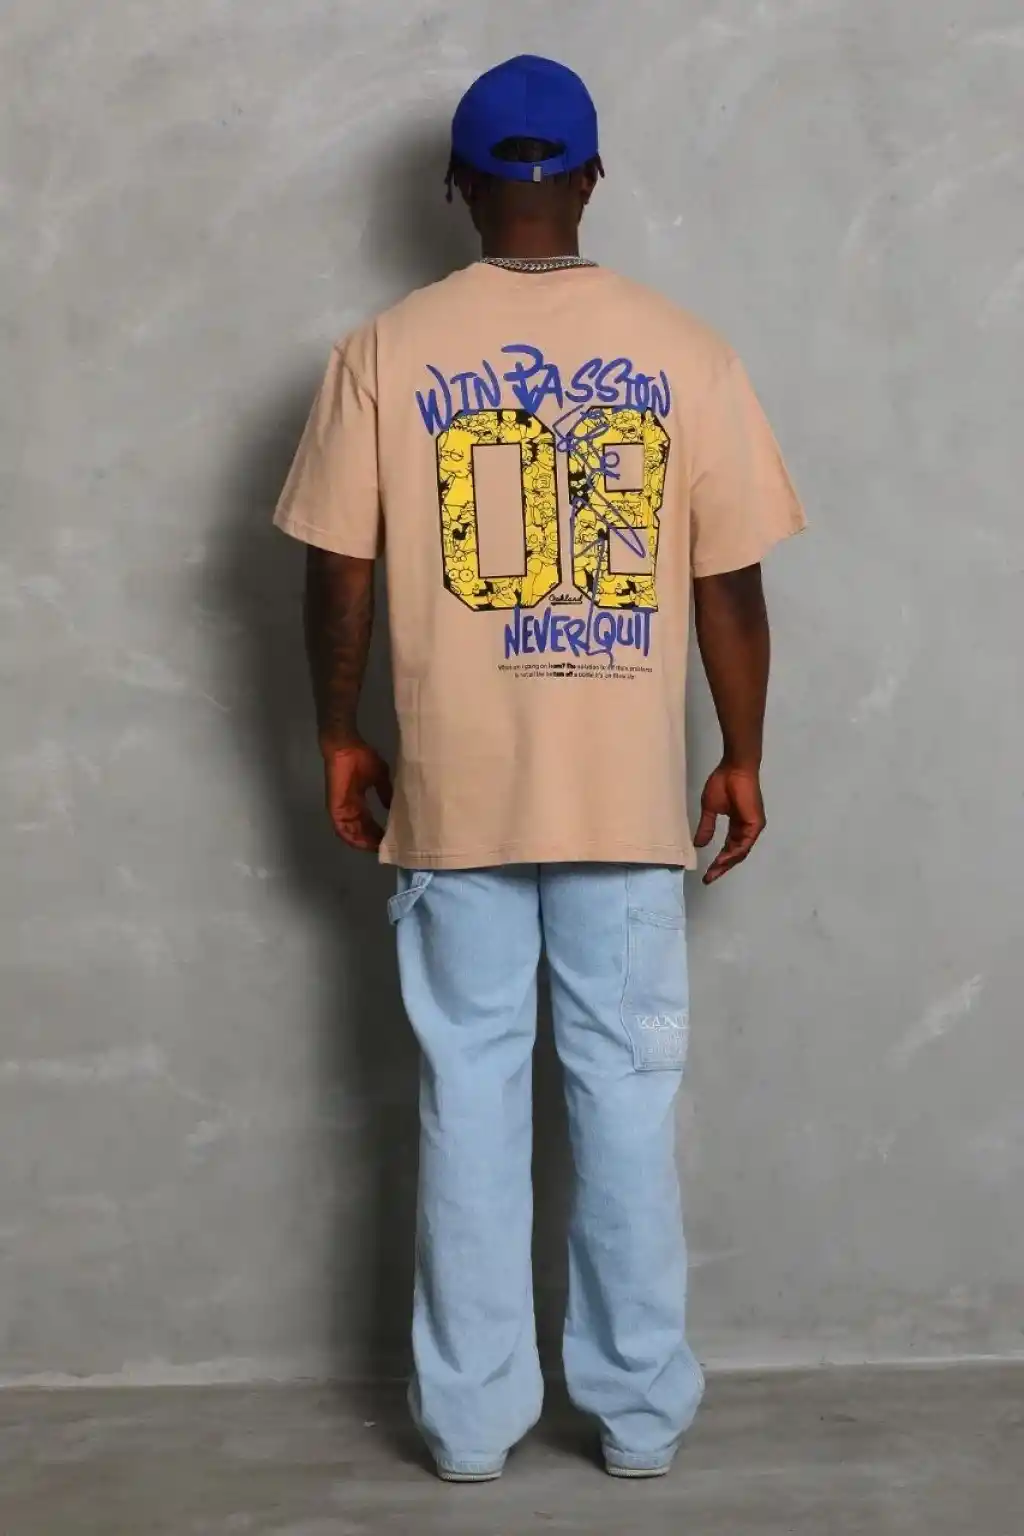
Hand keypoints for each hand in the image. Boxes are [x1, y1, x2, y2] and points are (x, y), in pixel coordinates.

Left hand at [321, 738, 391, 851]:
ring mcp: (341, 808)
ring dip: (363, 842)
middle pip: (360, 831)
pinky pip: (341, 828)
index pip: (368, 823)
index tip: (390, 841)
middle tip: (386, 849)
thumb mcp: (379, 777)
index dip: (378, 833)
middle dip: (372, 841)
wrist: (345, 746)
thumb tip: (393, 806)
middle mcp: (349, 808)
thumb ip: (385, 792)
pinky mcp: (335, 807)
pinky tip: (362, 844)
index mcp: (358, 801)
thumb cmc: (361, 757)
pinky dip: (350, 837)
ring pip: (351, 833)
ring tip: (376, 849)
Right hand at [694, 763, 765, 884]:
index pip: (729, 848)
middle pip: (735, 854)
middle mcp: (746, 828)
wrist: (735, 769)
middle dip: (722, 867)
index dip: (718, 861)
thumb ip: (706, 827)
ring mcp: (752, 826)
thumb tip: (699, 844)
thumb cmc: (723, 783)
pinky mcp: (755, 824)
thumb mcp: (710, 809)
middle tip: (708, 878)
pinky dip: (734, 854)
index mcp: (737, 824)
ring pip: (740, 852)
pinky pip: (745, 844)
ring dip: (727, 863)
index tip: (706, 873)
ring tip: (713, 872)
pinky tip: (723, 860)